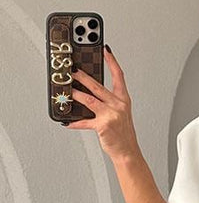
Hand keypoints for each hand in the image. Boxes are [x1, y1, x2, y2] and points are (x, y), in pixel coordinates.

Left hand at [63, 46, 140, 161]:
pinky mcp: (102, 126)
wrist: (128, 151)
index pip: (118, 76)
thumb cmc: (123, 133)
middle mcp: (118, 105)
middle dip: (82, 76)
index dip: (112, 62)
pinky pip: (85, 122)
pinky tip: (67, 121)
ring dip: (75, 94)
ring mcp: (110, 115)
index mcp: (123, 100)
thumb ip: (107, 102)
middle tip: (72, 70)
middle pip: (97, 86)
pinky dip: (75, 122)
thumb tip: (88, 93)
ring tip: (67, 91)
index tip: (105, 50)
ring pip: (89, 100)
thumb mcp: (120, 114)